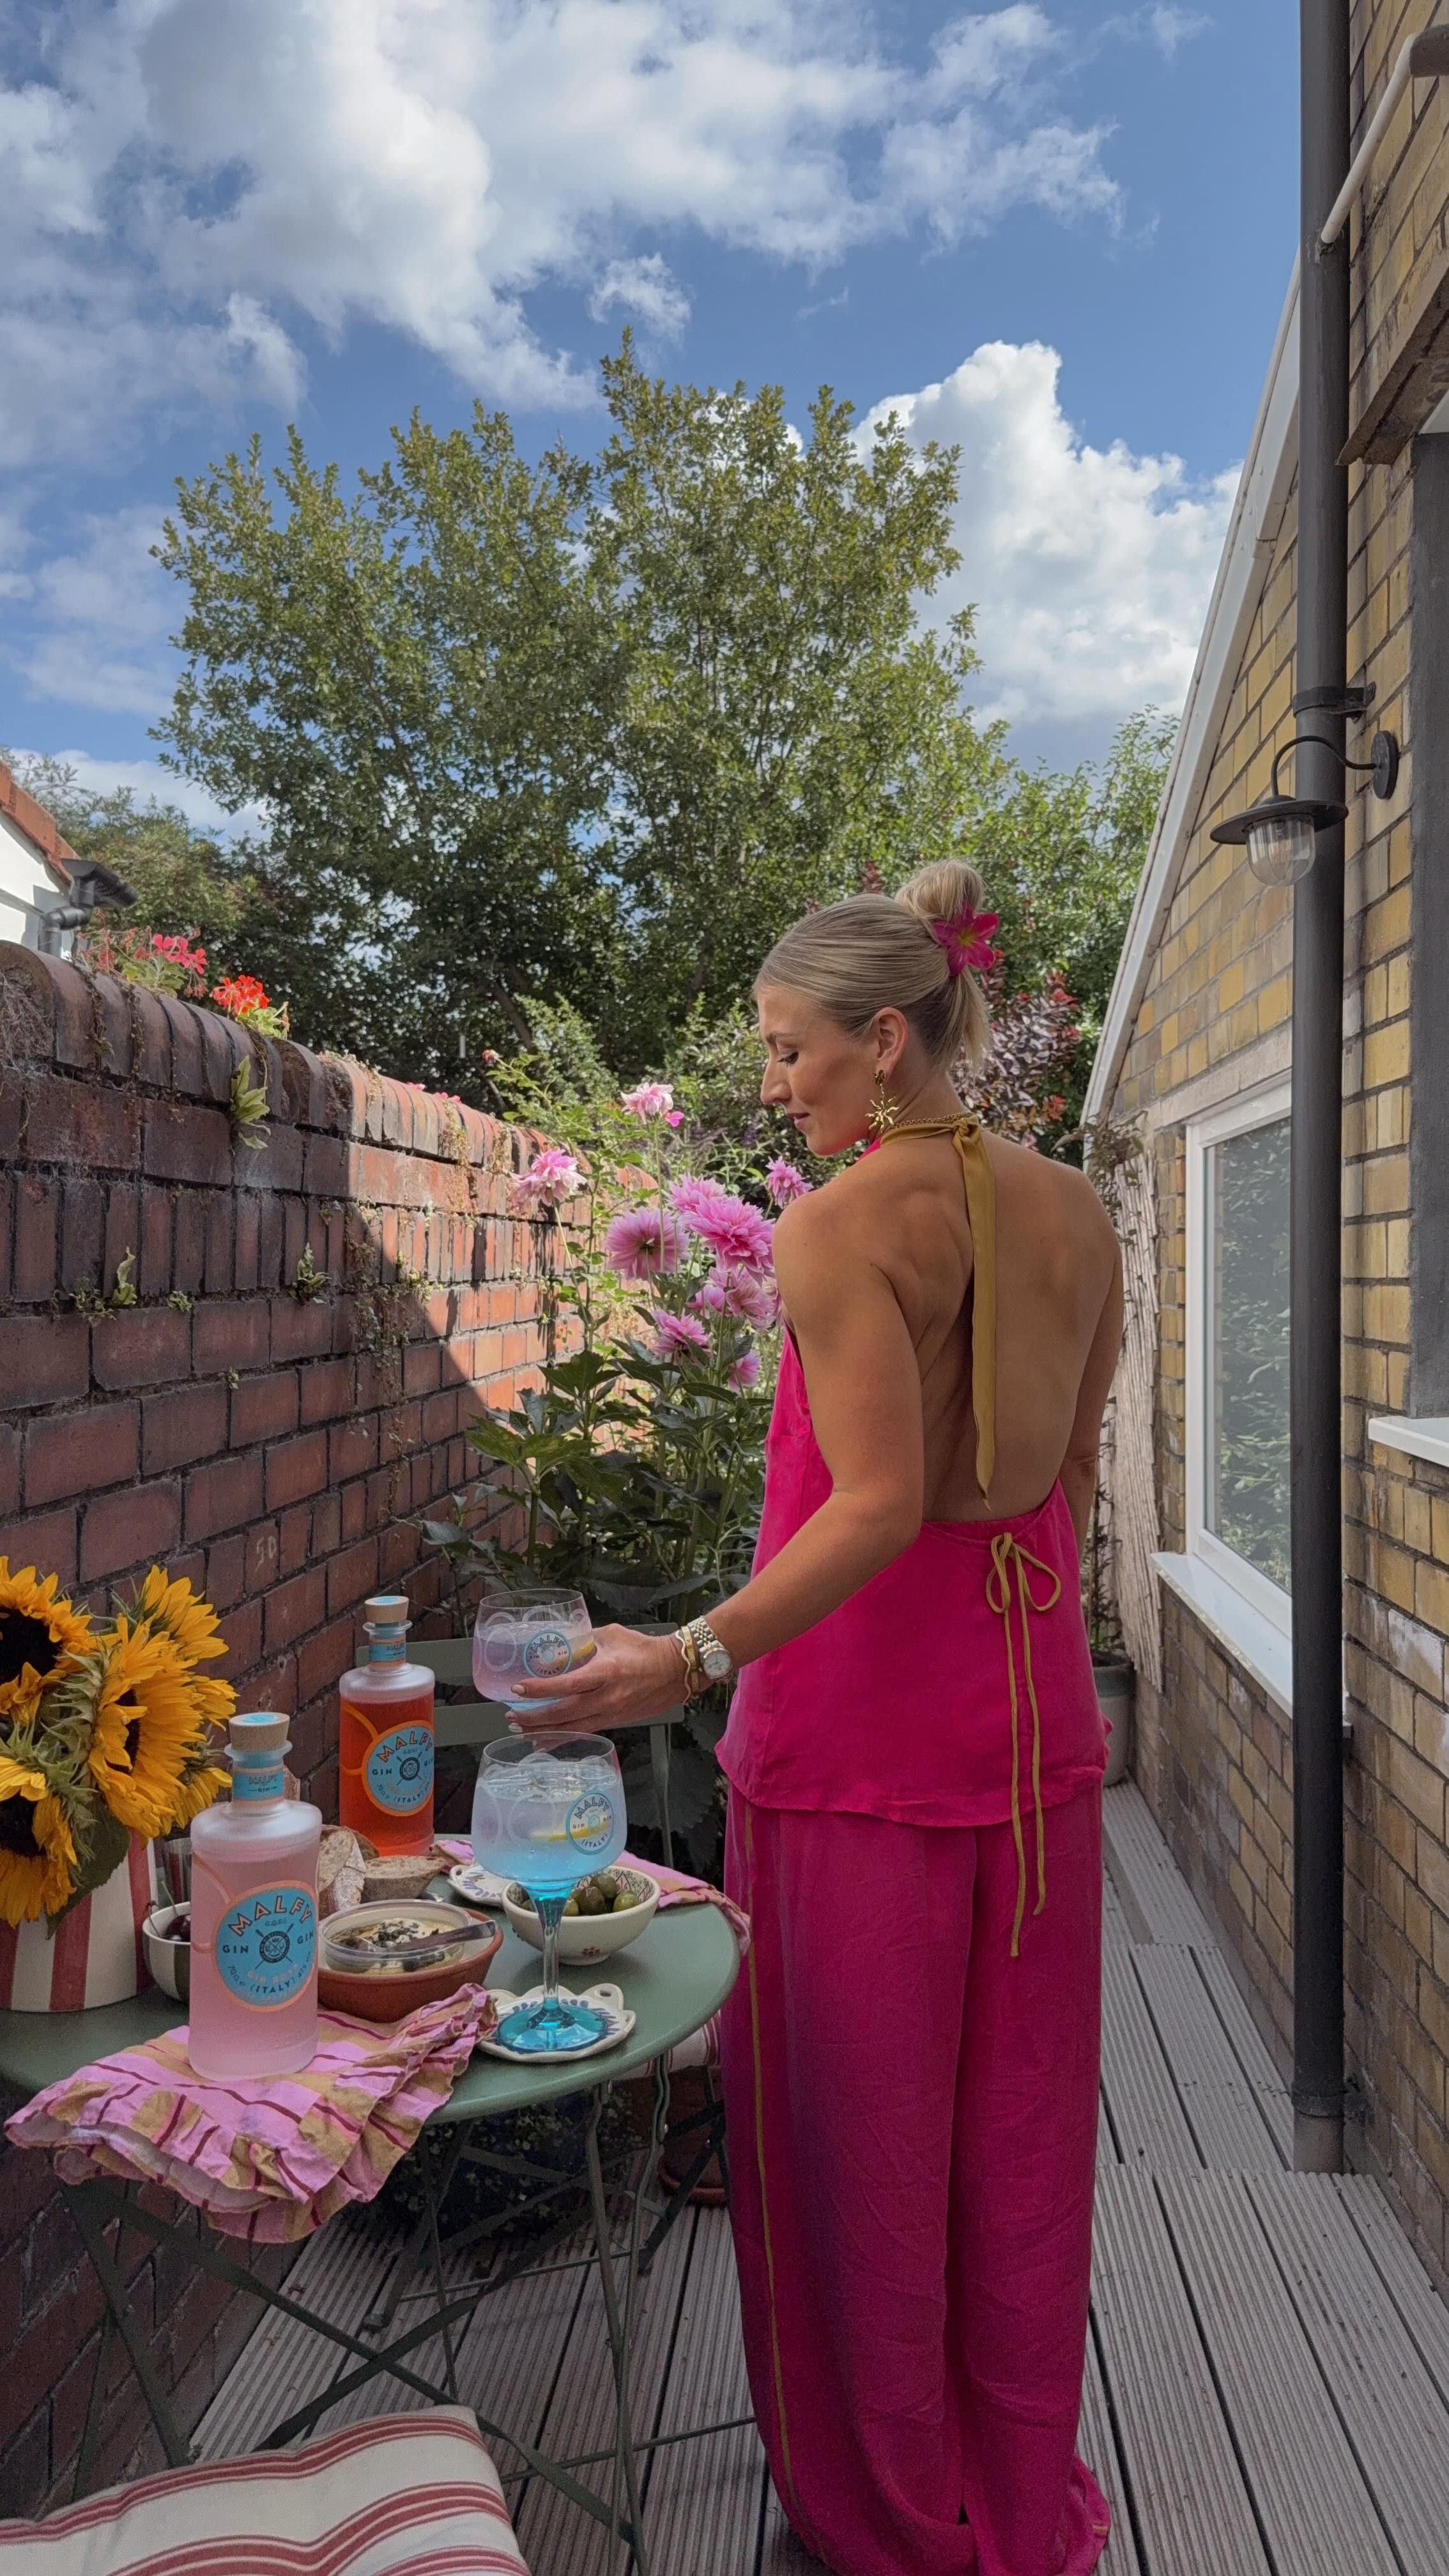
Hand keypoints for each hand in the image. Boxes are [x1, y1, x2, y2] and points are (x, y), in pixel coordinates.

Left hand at [510, 1626, 687, 1732]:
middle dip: (535, 1718)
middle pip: (564, 1713)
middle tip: (512, 1716)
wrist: (676, 1671)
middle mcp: (607, 1697)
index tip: (518, 1689)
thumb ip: (584, 1640)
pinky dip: (564, 1737)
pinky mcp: (616, 1722)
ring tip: (522, 1731)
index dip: (540, 1689)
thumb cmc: (645, 1649)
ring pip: (573, 1728)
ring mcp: (612, 1713)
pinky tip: (547, 1740)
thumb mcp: (611, 1634)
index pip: (566, 1684)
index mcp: (605, 1672)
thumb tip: (560, 1646)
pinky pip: (585, 1732)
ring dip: (545, 1732)